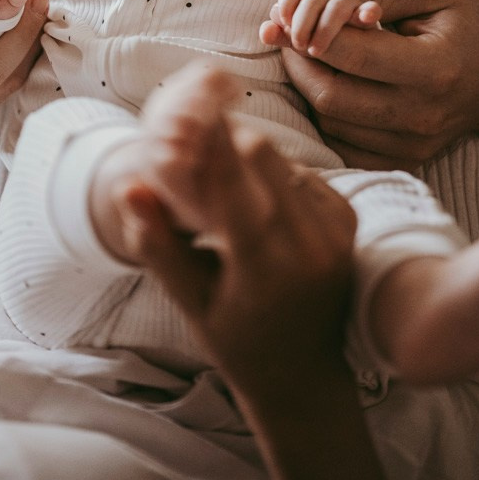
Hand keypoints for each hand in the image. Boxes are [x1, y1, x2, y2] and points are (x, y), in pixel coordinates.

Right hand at [98, 64, 383, 479]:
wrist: (305, 370)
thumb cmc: (236, 339)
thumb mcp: (190, 301)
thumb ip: (158, 244)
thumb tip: (129, 184)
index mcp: (266, 266)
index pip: (232, 178)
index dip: (207, 137)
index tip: (185, 109)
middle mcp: (310, 241)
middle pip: (260, 151)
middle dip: (223, 137)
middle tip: (194, 138)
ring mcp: (336, 227)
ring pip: (281, 156)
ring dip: (246, 154)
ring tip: (220, 179)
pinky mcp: (348, 217)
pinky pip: (302, 171)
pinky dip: (271, 172)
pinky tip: (254, 199)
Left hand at [283, 0, 478, 169]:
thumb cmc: (476, 23)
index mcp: (435, 69)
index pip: (352, 56)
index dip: (307, 33)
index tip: (282, 13)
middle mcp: (422, 115)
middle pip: (331, 96)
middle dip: (295, 60)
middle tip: (281, 31)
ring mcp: (414, 144)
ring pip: (330, 122)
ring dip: (305, 85)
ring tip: (302, 51)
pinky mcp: (406, 159)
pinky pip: (343, 145)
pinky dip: (324, 114)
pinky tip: (326, 81)